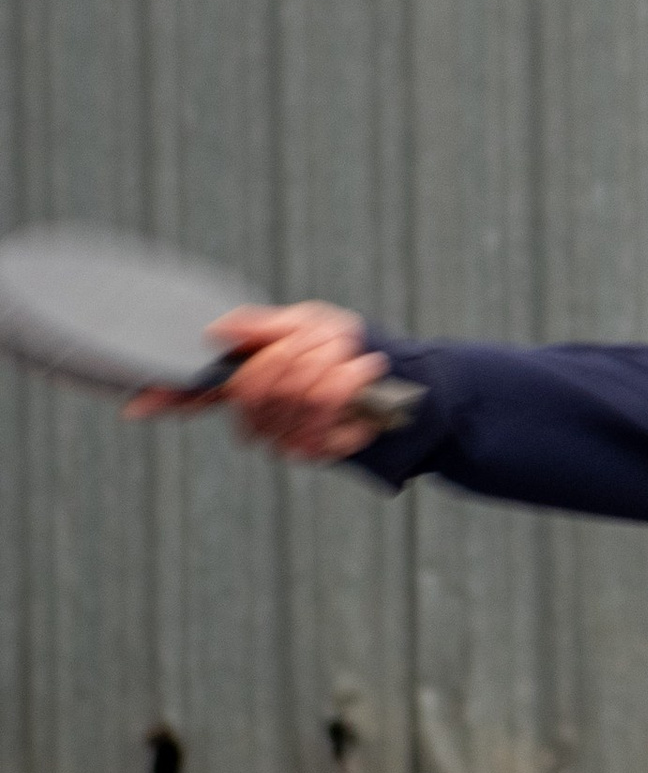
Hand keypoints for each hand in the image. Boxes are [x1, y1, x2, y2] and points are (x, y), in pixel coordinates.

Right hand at [126, 302, 389, 462]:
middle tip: (326, 337)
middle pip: (256, 383)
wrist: (389, 376)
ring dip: (329, 360)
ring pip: (296, 391)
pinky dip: (349, 376)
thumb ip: (261, 327)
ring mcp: (282, 437)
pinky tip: (360, 372)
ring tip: (346, 353)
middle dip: (297, 350)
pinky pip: (326, 403)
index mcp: (242, 382)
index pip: (192, 394)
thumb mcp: (300, 323)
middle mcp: (254, 417)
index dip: (163, 399)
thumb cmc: (336, 347)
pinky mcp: (316, 449)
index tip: (133, 406)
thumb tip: (216, 330)